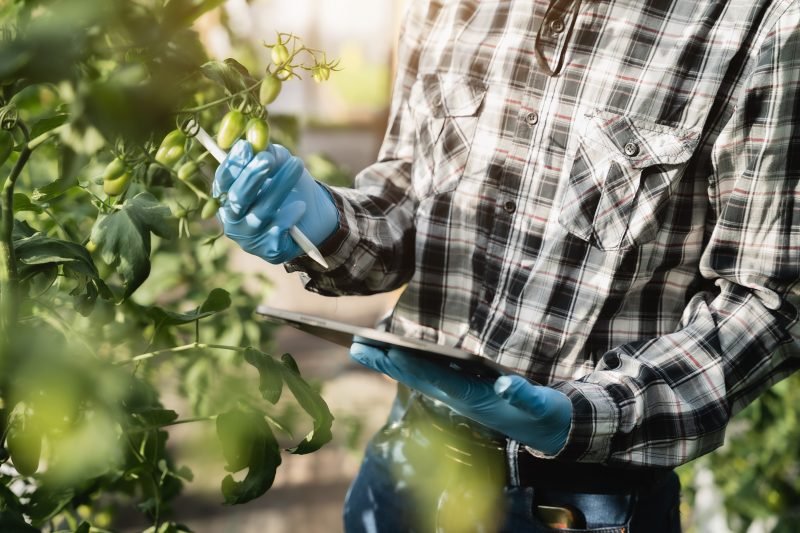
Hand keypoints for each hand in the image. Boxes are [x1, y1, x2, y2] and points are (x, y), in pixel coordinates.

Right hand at [213, 140, 338, 262]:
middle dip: (252, 177)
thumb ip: (268, 154)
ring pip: (261, 212)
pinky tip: (300, 207)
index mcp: (228, 197)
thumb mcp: (278, 165)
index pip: (223, 181)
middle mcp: (233, 219)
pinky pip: (277, 232)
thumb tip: (260, 144)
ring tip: (296, 165)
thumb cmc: (287, 186)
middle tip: (267, 159)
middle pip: (238, 198)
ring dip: (279, 187)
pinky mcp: (269, 251)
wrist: (313, 218)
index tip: (246, 147)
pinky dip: (289, 216)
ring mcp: (250, 238)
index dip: (233, 165)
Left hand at [350, 342, 572, 454]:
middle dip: (386, 362)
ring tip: (364, 347)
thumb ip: (526, 397)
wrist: (549, 431)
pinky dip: (408, 365)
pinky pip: (429, 377)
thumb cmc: (543, 415)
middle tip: (356, 346)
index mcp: (474, 400)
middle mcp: (459, 398)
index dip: (411, 365)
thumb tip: (508, 386)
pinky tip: (389, 354)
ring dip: (390, 363)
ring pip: (418, 377)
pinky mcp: (463, 392)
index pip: (436, 380)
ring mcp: (459, 396)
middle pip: (416, 377)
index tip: (386, 349)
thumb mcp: (540, 407)